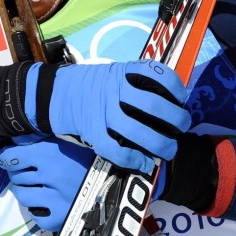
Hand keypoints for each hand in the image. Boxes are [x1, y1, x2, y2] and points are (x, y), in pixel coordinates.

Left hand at [0, 135, 94, 231]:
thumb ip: (39, 139)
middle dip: (18, 171)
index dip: (2, 154)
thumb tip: (13, 138)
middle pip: (15, 175)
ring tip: (38, 186)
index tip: (3, 153)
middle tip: (28, 169)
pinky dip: (39, 210)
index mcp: (50, 152)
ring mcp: (54, 199)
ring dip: (25, 190)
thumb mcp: (66, 142)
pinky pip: (36, 216)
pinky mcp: (59, 218)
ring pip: (22, 195)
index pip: (9, 156)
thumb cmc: (90, 158)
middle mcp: (49, 175)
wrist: (116, 183)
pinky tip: (48, 202)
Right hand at [36, 59, 190, 172]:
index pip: (156, 73)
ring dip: (161, 144)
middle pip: (154, 105)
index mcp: (122, 72)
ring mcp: (103, 112)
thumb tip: (166, 100)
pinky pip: (117, 150)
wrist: (52, 93)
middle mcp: (114, 90)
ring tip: (169, 150)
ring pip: (139, 131)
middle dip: (176, 119)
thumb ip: (133, 82)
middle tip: (182, 127)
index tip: (181, 98)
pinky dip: (134, 159)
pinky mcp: (92, 133)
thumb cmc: (87, 84)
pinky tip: (144, 163)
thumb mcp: (111, 72)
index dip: (175, 87)